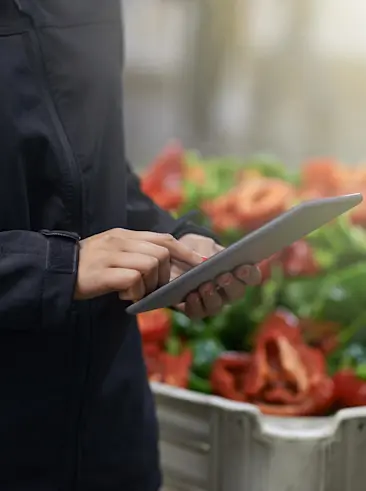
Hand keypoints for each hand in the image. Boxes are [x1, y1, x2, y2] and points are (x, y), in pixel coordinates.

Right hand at [74, 229, 201, 300]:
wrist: (57, 270)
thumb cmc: (89, 266)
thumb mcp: (114, 251)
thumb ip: (136, 253)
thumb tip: (163, 264)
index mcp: (125, 235)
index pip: (163, 238)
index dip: (184, 251)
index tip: (199, 263)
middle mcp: (121, 240)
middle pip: (161, 252)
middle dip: (165, 274)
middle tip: (155, 288)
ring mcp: (112, 255)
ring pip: (151, 264)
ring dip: (149, 284)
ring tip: (136, 293)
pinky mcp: (105, 272)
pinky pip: (133, 280)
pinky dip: (135, 292)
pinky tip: (124, 296)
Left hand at [171, 234, 260, 318]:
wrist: (176, 255)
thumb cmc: (196, 248)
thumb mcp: (201, 243)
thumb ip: (207, 250)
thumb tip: (208, 261)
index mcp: (237, 272)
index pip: (252, 276)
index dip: (250, 274)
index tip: (242, 268)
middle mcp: (228, 291)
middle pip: (236, 293)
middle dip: (231, 286)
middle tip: (223, 277)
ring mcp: (212, 301)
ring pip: (217, 306)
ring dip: (212, 297)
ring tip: (205, 286)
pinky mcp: (195, 308)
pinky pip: (198, 313)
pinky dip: (195, 306)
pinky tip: (191, 296)